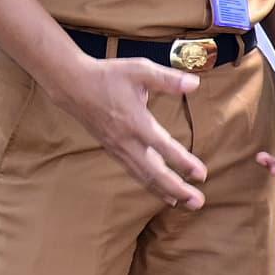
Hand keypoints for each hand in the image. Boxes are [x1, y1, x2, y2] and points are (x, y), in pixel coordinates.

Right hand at [48, 53, 208, 208]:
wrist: (71, 83)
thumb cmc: (108, 75)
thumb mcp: (140, 70)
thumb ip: (168, 79)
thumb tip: (195, 83)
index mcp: (135, 121)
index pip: (163, 146)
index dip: (183, 162)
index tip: (202, 175)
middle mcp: (125, 140)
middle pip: (153, 172)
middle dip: (176, 188)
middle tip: (197, 202)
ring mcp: (117, 147)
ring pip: (142, 176)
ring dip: (164, 191)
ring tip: (184, 203)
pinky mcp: (112, 149)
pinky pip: (133, 171)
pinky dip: (149, 184)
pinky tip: (162, 192)